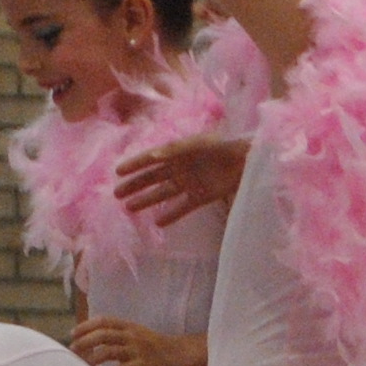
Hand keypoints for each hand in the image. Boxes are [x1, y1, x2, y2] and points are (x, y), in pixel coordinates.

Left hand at [73, 318, 202, 365]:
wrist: (180, 355)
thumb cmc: (156, 346)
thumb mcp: (137, 334)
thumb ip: (119, 336)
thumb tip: (95, 340)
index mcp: (129, 326)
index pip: (103, 321)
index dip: (86, 325)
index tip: (72, 333)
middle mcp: (131, 335)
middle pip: (102, 335)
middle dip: (85, 342)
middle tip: (72, 350)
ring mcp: (137, 350)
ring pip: (109, 351)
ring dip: (92, 359)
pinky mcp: (143, 365)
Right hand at [115, 134, 247, 226]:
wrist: (248, 158)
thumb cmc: (224, 144)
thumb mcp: (199, 143)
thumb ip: (177, 149)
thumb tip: (154, 156)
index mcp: (178, 151)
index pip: (151, 158)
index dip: (134, 164)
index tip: (118, 172)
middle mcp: (180, 167)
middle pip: (152, 177)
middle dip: (134, 185)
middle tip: (116, 194)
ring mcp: (190, 182)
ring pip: (163, 193)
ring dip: (147, 200)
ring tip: (130, 208)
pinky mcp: (202, 196)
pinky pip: (182, 207)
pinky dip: (171, 214)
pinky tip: (158, 222)